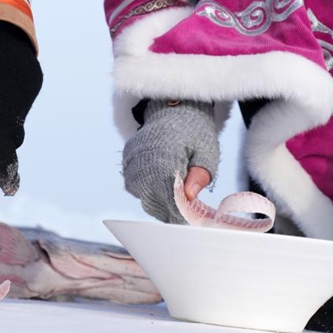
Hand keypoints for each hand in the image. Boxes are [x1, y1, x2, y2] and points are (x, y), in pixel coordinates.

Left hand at [0, 19, 42, 195]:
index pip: (2, 160)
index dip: (4, 176)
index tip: (6, 188)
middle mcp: (14, 112)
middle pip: (10, 141)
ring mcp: (27, 94)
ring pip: (18, 117)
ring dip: (3, 114)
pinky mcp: (34, 78)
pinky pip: (23, 97)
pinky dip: (11, 95)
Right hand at [122, 100, 218, 222]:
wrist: (172, 112)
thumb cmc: (194, 134)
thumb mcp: (206, 153)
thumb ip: (200, 176)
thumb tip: (189, 197)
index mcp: (166, 157)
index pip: (170, 197)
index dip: (180, 213)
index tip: (190, 221)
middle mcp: (143, 160)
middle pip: (153, 201)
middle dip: (169, 210)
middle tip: (184, 211)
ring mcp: (131, 161)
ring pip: (142, 197)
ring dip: (158, 201)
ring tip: (174, 196)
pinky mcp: (125, 162)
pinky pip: (134, 188)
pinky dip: (148, 191)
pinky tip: (161, 184)